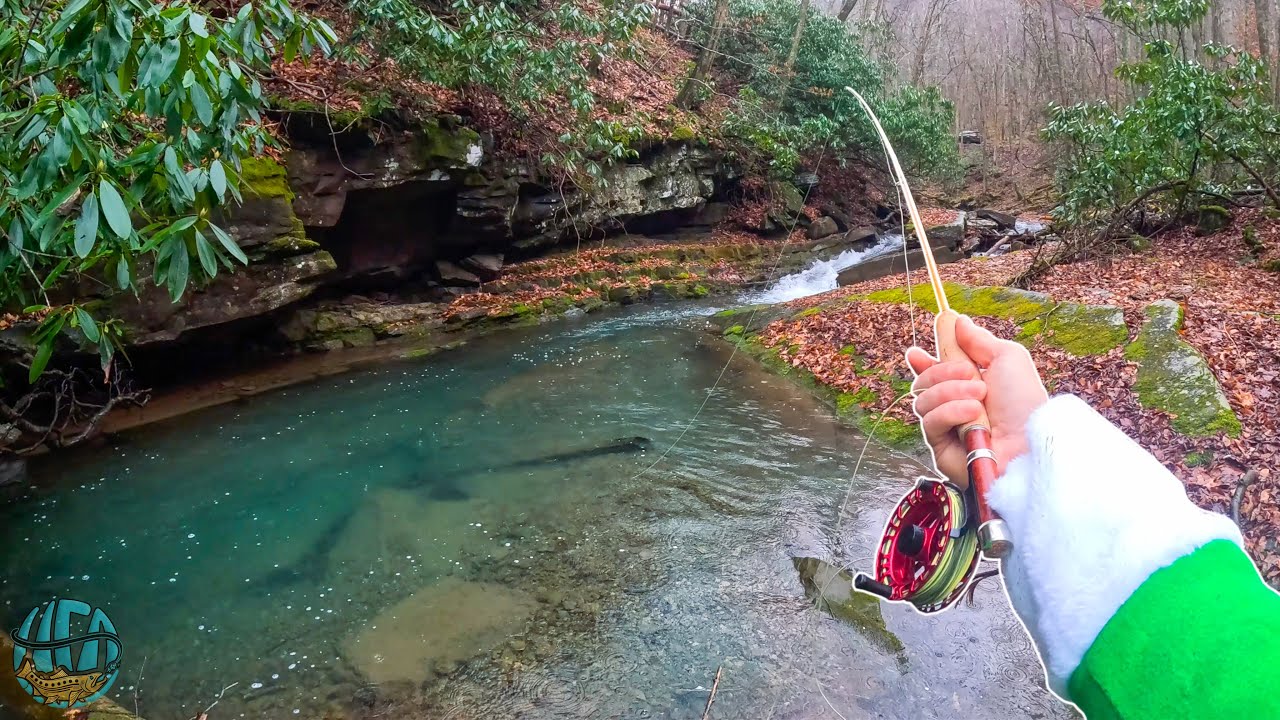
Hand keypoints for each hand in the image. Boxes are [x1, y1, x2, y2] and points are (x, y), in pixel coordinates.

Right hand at [905, 315, 1047, 485]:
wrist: (1028, 444)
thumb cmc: (1024, 404)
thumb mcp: (1008, 359)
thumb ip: (980, 340)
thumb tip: (957, 320)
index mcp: (969, 386)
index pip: (935, 373)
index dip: (923, 362)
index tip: (916, 352)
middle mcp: (955, 407)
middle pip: (923, 381)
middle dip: (942, 371)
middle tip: (968, 372)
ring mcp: (947, 428)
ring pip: (923, 399)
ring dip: (951, 391)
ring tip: (980, 397)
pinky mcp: (940, 449)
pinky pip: (929, 421)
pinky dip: (950, 412)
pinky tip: (973, 414)